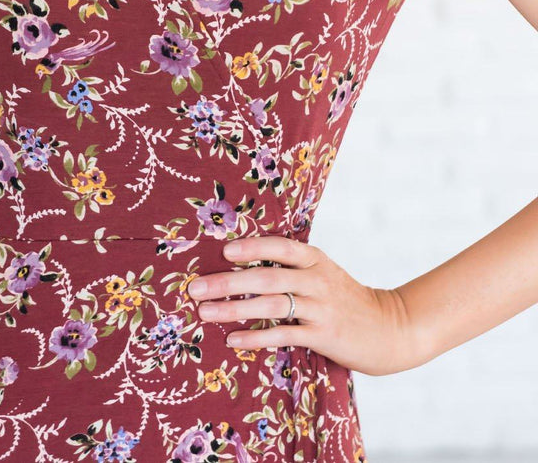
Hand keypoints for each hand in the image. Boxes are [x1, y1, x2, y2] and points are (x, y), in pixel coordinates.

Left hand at [186, 234, 417, 376]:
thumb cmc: (345, 300)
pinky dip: (255, 336)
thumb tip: (245, 263)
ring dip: (233, 309)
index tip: (223, 251)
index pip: (278, 246)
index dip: (251, 248)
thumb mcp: (323, 274)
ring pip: (270, 305)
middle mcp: (317, 278)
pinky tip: (233, 339)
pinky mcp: (323, 334)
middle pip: (265, 277)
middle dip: (227, 282)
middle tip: (196, 288)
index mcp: (314, 258)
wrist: (388, 329)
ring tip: (205, 313)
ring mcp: (321, 307)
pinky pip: (283, 334)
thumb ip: (292, 267)